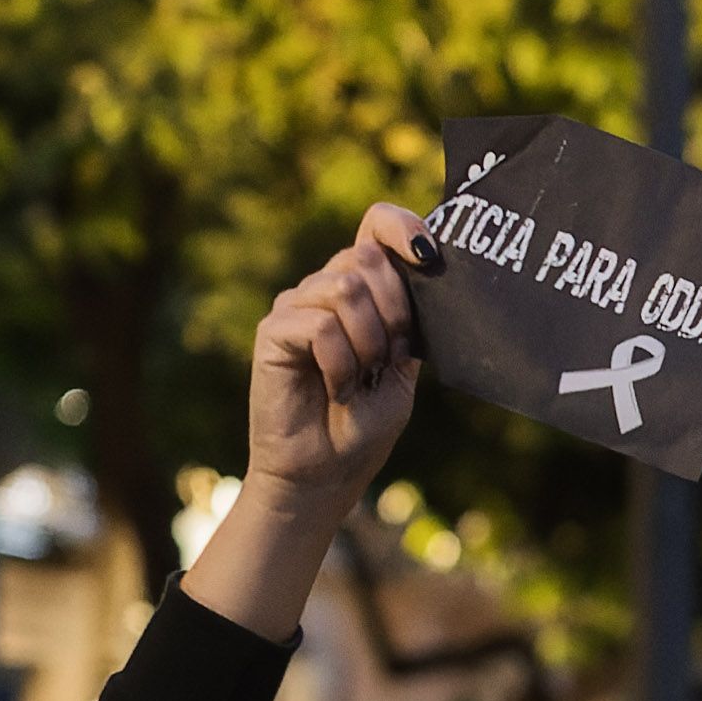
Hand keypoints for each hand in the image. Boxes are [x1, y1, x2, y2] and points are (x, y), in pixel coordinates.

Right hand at [189, 201, 436, 641]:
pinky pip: (321, 325)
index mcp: (363, 291)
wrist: (325, 475)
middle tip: (385, 361)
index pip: (376, 225)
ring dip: (366, 344)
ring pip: (346, 288)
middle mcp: (326, 289)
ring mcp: (296, 305)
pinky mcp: (273, 331)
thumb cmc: (363, 426)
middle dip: (393, 313)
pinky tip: (335, 389)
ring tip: (356, 381)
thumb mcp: (402, 367)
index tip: (428, 254)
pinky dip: (340, 363)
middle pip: (367, 258)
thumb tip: (423, 265)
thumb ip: (406, 318)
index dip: (402, 226)